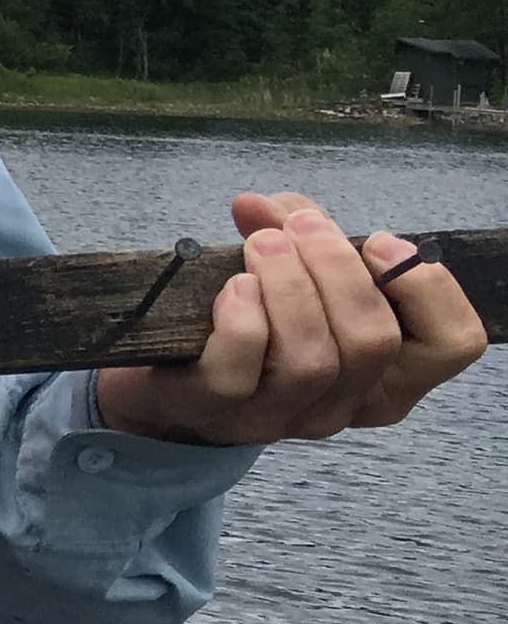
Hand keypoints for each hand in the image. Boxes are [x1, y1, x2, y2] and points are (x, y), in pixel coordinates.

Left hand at [94, 193, 486, 446]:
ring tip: (261, 244)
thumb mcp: (294, 272)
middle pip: (374, 340)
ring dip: (288, 284)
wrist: (171, 379)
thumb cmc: (255, 319)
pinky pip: (242, 370)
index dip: (427, 286)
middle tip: (298, 228)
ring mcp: (283, 417)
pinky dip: (243, 318)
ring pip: (313, 358)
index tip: (379, 239)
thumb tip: (260, 205)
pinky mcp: (218, 413)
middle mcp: (345, 405)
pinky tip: (233, 287)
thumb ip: (296, 231)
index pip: (452, 344)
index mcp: (389, 376)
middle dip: (337, 267)